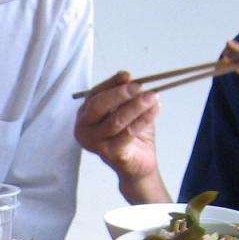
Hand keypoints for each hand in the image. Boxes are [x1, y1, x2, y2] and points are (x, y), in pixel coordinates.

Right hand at [75, 71, 162, 188]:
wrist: (138, 163)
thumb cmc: (131, 134)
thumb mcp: (127, 108)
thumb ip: (124, 93)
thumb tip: (126, 77)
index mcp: (85, 115)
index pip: (95, 94)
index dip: (111, 83)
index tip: (127, 76)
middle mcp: (84, 129)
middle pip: (99, 106)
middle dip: (120, 94)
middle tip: (139, 87)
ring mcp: (94, 143)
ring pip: (115, 120)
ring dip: (136, 106)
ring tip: (153, 97)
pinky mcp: (109, 154)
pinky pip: (127, 133)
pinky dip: (143, 120)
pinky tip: (155, 110)